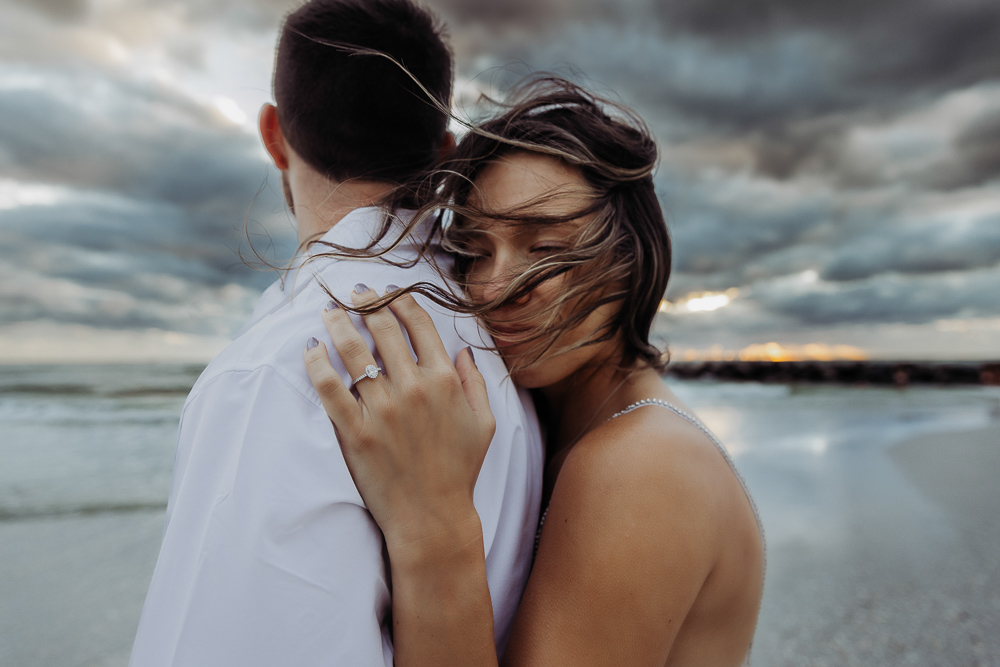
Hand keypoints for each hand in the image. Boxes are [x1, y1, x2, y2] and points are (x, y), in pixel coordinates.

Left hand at [303, 285, 495, 556]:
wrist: (432, 516)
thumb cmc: (460, 471)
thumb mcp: (484, 424)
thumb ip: (476, 382)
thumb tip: (464, 349)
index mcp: (445, 380)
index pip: (418, 324)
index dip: (400, 300)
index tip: (387, 291)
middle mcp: (414, 388)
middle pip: (383, 330)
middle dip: (365, 303)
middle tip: (353, 293)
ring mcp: (383, 410)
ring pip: (353, 351)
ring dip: (338, 323)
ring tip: (328, 310)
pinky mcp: (355, 432)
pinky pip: (329, 388)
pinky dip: (316, 363)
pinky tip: (311, 348)